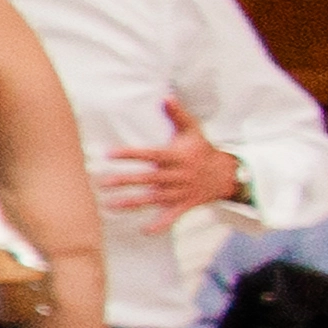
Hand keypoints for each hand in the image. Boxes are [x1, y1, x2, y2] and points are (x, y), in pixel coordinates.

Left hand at [97, 116, 242, 229]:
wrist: (225, 174)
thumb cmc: (202, 149)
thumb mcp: (193, 130)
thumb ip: (177, 114)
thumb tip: (166, 96)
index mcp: (177, 156)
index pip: (151, 155)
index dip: (131, 154)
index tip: (109, 153)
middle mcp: (178, 175)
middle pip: (149, 179)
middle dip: (126, 181)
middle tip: (102, 183)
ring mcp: (181, 192)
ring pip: (155, 199)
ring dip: (133, 203)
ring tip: (110, 205)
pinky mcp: (185, 205)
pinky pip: (172, 217)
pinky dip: (161, 224)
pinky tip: (144, 231)